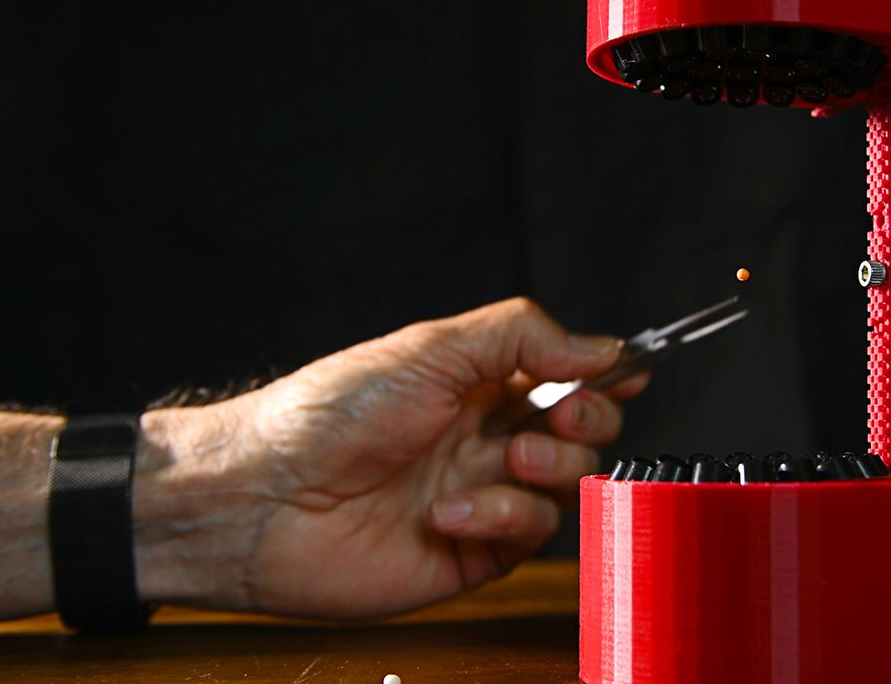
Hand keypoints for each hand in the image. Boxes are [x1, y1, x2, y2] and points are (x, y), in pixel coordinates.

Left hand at [134, 297, 645, 621]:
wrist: (264, 498)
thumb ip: (523, 337)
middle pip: (582, 433)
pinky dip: (503, 518)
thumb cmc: (329, 414)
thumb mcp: (431, 349)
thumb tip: (602, 346)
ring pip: (566, 486)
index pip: (566, 375)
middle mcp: (485, 438)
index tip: (626, 374)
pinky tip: (454, 511)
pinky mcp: (472, 554)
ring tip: (503, 462)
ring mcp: (482, 496)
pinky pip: (528, 536)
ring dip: (549, 470)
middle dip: (586, 422)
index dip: (602, 376)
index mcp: (477, 382)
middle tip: (560, 418)